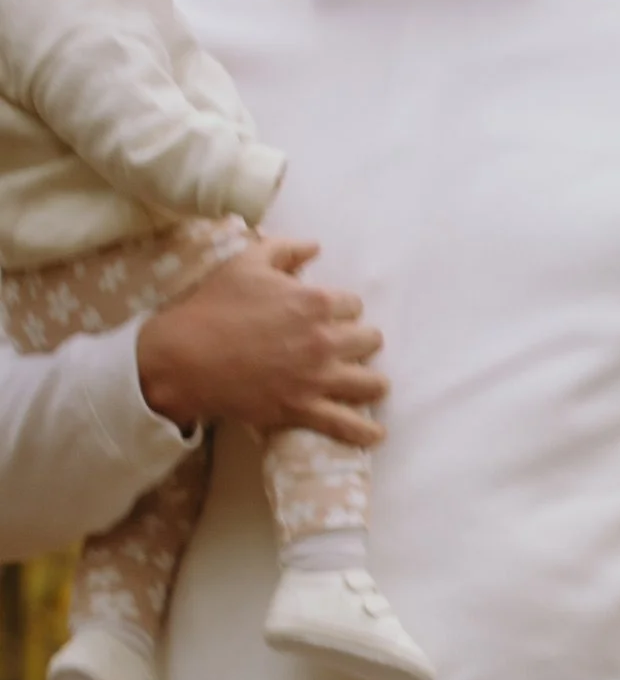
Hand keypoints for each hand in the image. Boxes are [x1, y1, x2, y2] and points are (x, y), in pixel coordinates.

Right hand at [134, 238, 387, 444]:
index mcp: (314, 302)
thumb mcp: (246, 263)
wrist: (183, 357)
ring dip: (373, 381)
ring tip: (371, 383)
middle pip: (369, 340)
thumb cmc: (212, 306)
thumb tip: (315, 246)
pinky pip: (347, 424)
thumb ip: (285, 249)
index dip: (343, 309)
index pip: (353, 304)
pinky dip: (365, 431)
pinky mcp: (303, 408)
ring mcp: (317, 377)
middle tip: (349, 347)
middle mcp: (324, 340)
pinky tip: (376, 433)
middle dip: (361, 342)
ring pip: (371, 382)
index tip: (333, 316)